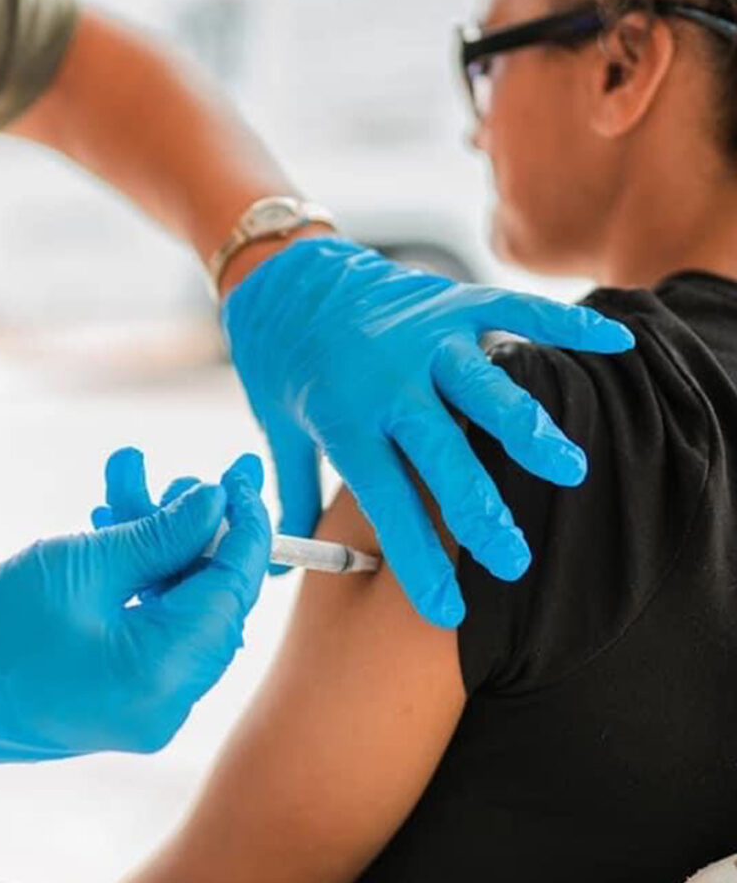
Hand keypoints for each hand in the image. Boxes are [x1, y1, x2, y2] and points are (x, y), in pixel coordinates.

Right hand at [0, 459, 270, 763]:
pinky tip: (116, 527)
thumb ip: (164, 533)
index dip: (243, 528)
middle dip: (200, 531)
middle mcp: (170, 701)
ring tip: (130, 485)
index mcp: (162, 673)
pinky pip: (156, 626)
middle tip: (193, 478)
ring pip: (181, 606)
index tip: (240, 477)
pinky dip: (145, 579)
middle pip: (213, 599)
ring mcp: (150, 704)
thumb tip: (218, 501)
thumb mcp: (87, 563)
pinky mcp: (129, 696)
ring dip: (163, 547)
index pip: (232, 589)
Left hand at [221, 238, 634, 627]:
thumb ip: (291, 499)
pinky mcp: (453, 302)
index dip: (417, 558)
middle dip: (479, 510)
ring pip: (485, 387)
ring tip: (567, 469)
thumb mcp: (279, 430)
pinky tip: (613, 342)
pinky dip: (565, 326)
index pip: (384, 500)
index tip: (448, 609)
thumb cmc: (284, 362)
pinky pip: (516, 311)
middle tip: (514, 560)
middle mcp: (386, 379)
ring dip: (526, 430)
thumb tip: (272, 568)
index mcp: (342, 417)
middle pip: (440, 453)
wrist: (287, 276)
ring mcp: (425, 337)